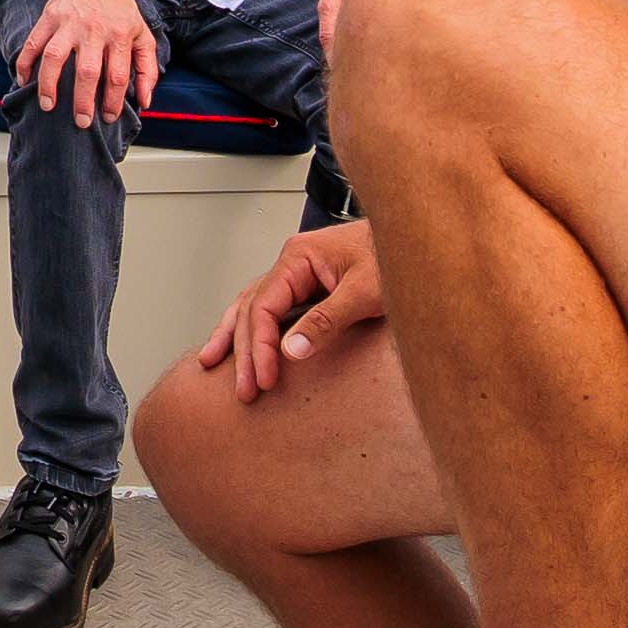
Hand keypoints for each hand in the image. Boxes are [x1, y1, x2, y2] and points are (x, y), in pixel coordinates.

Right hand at [23, 0, 155, 125]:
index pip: (117, 75)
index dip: (113, 100)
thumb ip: (147, 68)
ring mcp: (68, 24)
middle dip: (82, 101)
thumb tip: (144, 101)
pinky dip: (25, 62)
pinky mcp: (48, 18)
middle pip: (87, 71)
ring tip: (47, 105)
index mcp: (119, 35)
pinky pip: (33, 43)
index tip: (107, 117)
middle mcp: (94, 30)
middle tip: (81, 122)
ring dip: (49, 84)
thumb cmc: (117, 10)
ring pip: (55, 57)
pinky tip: (23, 80)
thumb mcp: (141, 34)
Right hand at [196, 223, 385, 401]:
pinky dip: (250, 326)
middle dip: (246, 351)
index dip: (260, 345)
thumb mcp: (366, 290)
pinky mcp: (307, 285)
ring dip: (235, 337)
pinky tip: (238, 341)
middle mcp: (292, 262)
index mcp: (298, 256)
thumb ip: (328, 320)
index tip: (264, 377)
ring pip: (252, 306)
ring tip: (212, 363)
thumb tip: (292, 351)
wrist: (415, 238)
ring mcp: (297, 272)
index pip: (264, 305)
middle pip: (252, 309)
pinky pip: (270, 307)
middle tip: (245, 389)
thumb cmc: (396, 255)